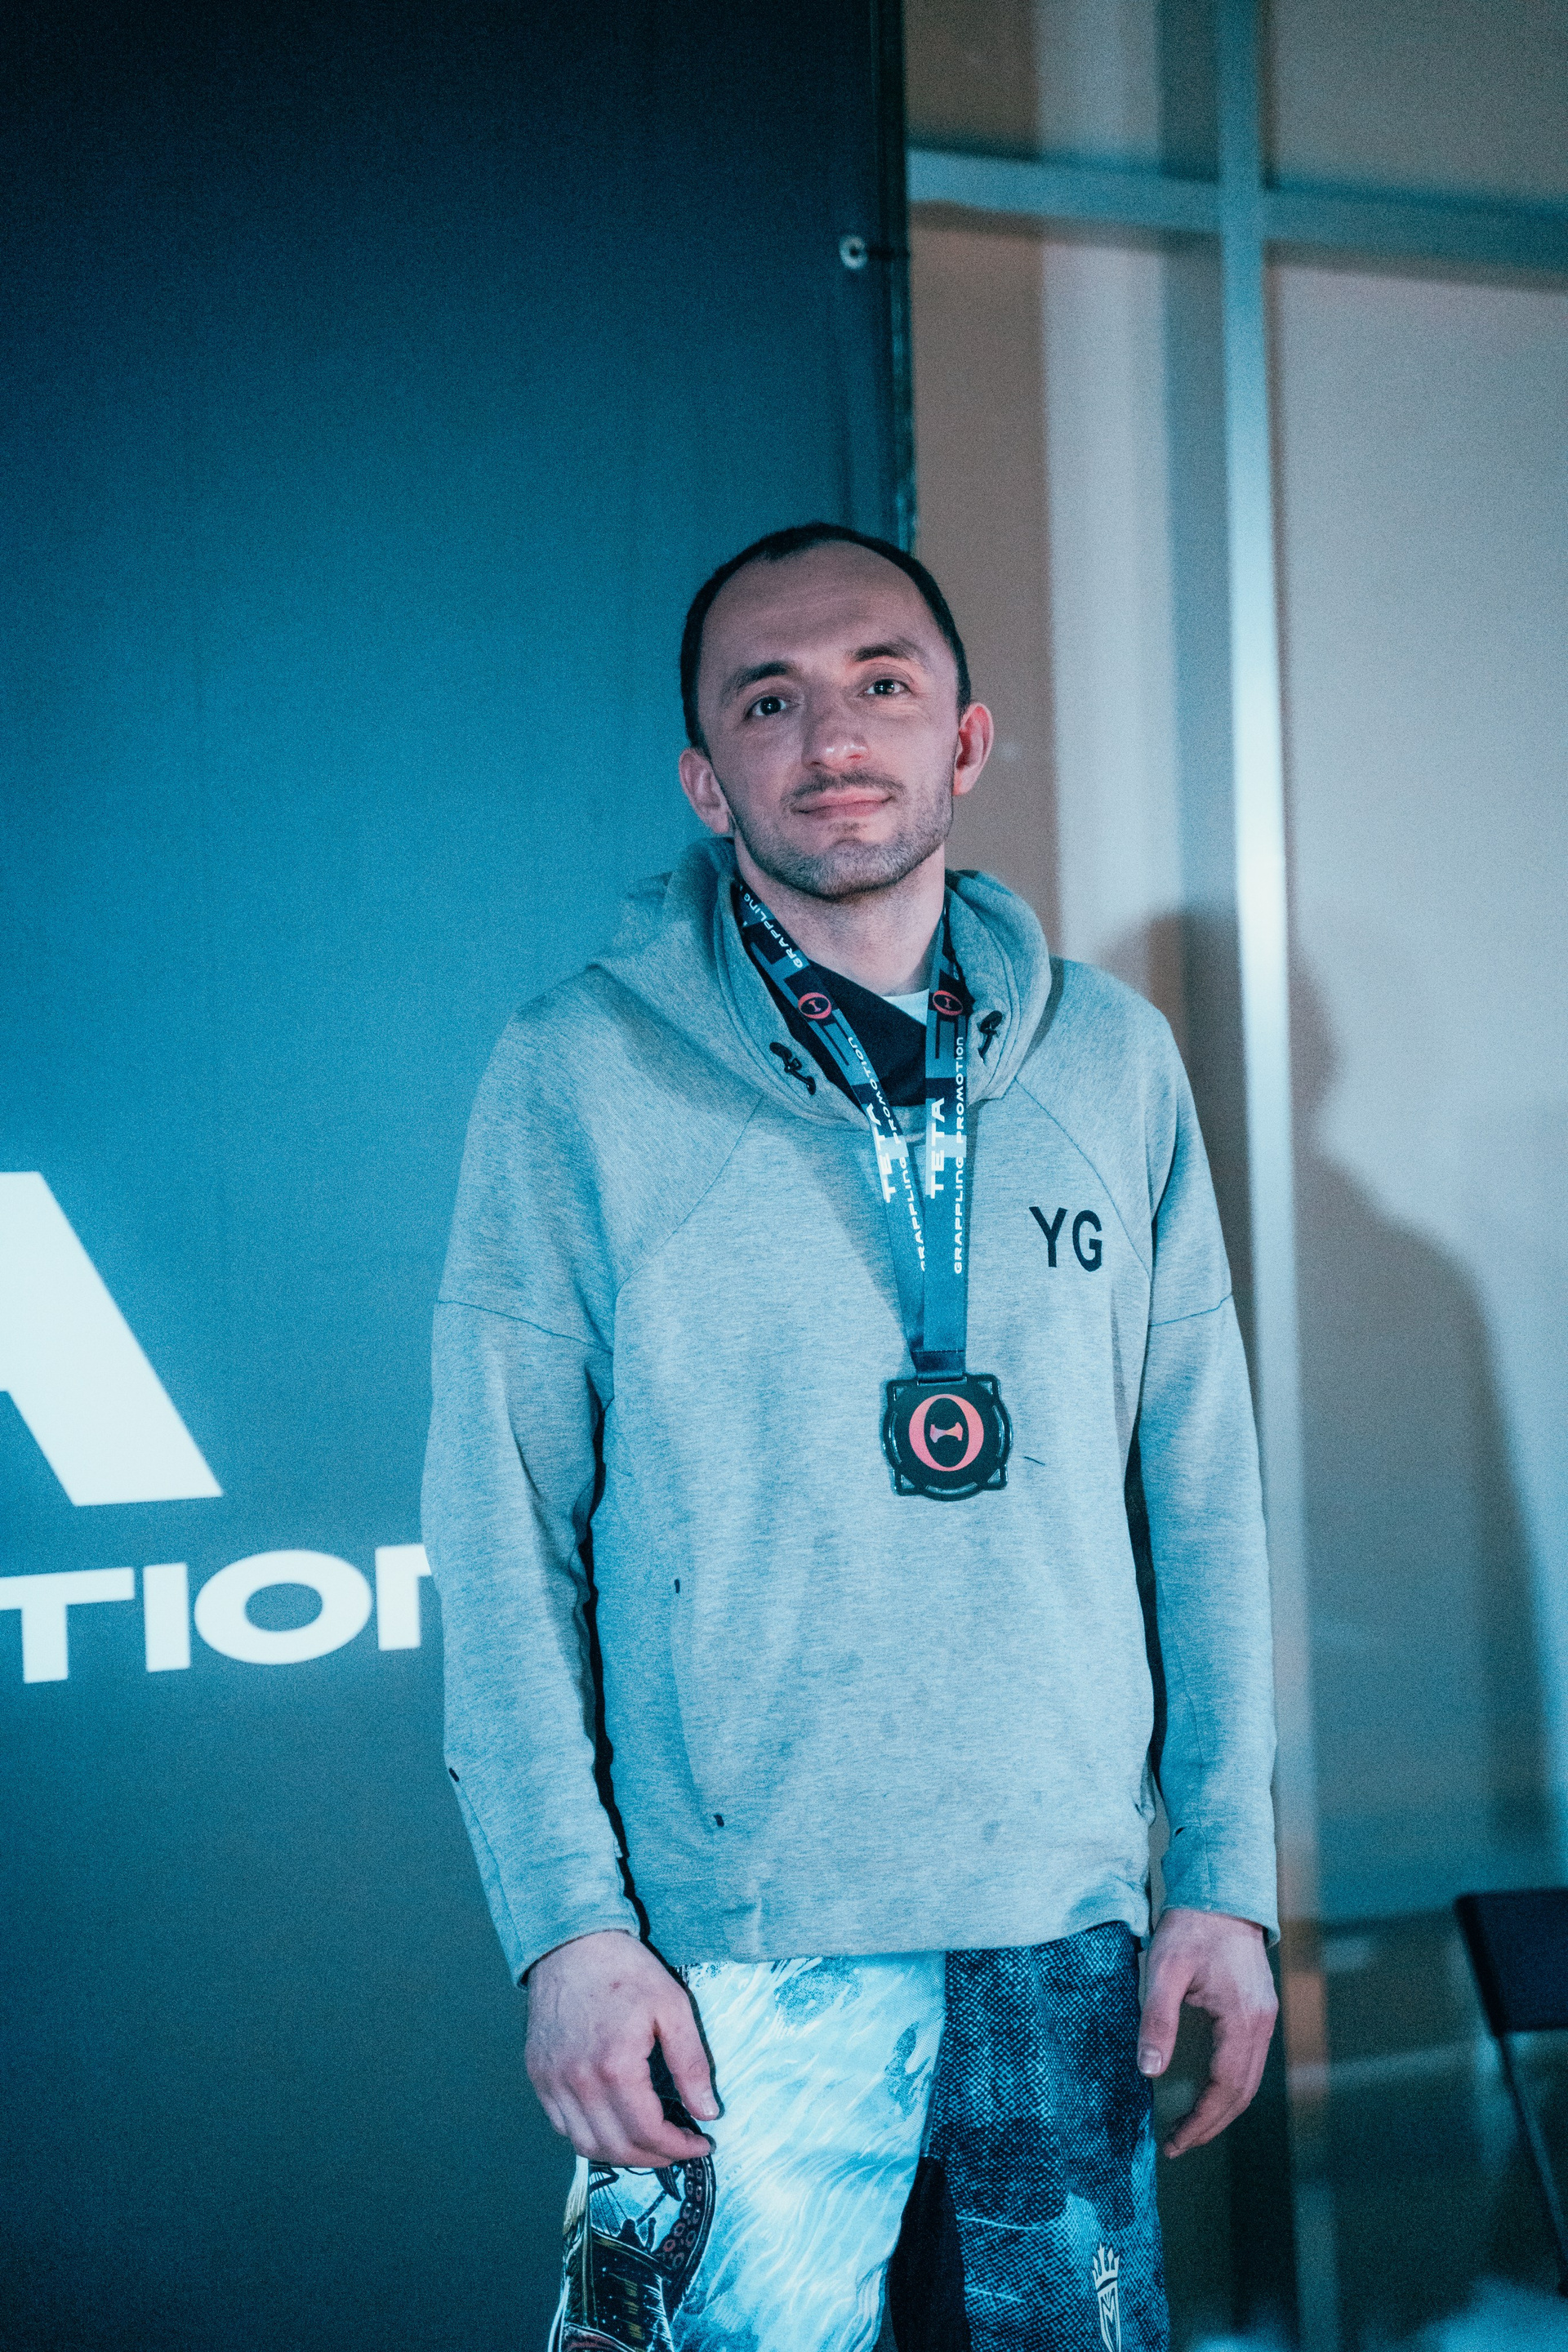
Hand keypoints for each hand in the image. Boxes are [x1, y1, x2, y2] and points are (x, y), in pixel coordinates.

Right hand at [525, 1930, 718, 2166]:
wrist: (570, 1941)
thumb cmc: (625, 1969)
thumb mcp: (672, 2006)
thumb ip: (691, 2063)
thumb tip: (708, 2112)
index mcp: (615, 2066)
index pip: (648, 2132)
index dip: (679, 2148)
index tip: (702, 2142)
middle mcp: (577, 2082)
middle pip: (617, 2148)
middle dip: (656, 2157)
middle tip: (681, 2146)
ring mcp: (552, 2081)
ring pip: (586, 2145)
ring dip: (623, 2153)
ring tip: (651, 2141)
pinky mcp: (538, 2075)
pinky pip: (562, 2126)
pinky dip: (591, 2136)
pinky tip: (614, 2122)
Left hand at [1137, 1907, 1276, 2156]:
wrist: (1222, 1891)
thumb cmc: (1192, 1927)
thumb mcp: (1164, 1968)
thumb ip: (1157, 2020)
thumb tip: (1148, 2071)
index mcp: (1244, 2018)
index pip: (1226, 2088)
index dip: (1201, 2121)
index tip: (1174, 2142)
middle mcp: (1262, 2024)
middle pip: (1242, 2092)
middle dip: (1211, 2124)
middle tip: (1177, 2144)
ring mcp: (1264, 2017)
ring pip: (1249, 2080)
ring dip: (1221, 2109)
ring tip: (1189, 2128)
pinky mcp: (1258, 2010)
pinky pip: (1247, 2061)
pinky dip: (1229, 2086)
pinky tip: (1207, 2092)